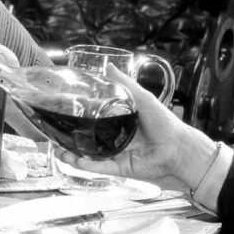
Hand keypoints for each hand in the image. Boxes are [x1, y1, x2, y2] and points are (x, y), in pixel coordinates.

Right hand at [61, 64, 213, 184]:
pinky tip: (75, 161)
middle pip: (87, 140)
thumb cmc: (164, 123)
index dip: (77, 119)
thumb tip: (109, 66)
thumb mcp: (143, 98)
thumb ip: (125, 84)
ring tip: (59, 151)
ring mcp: (116, 154)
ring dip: (73, 155)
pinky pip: (100, 167)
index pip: (93, 120)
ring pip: (89, 156)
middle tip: (54, 136)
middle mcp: (115, 139)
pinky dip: (87, 165)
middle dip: (69, 140)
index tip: (62, 114)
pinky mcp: (120, 168)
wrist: (178, 147)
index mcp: (119, 122)